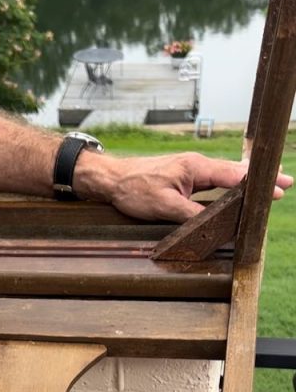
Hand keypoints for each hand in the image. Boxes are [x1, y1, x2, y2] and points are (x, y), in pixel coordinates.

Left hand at [77, 150, 293, 222]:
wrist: (111, 179)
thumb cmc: (134, 189)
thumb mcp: (164, 206)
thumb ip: (192, 216)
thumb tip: (215, 225)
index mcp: (196, 167)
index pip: (233, 176)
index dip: (256, 184)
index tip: (277, 189)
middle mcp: (196, 165)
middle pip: (235, 172)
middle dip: (260, 179)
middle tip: (285, 184)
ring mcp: (190, 171)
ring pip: (225, 176)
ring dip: (247, 182)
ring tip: (268, 188)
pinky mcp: (183, 177)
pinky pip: (213, 181)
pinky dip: (230, 184)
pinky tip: (237, 190)